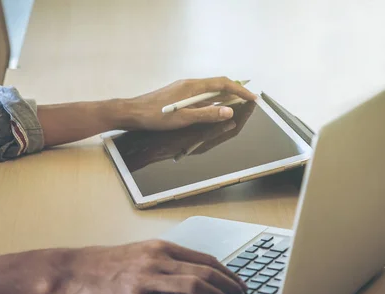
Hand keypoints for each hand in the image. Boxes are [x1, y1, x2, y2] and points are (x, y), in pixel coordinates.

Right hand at [50, 240, 247, 293]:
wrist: (75, 269)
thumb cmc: (106, 263)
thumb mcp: (140, 253)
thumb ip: (166, 260)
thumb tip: (194, 273)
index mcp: (160, 247)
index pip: (205, 259)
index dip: (228, 273)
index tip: (239, 284)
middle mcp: (157, 259)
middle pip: (206, 272)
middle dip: (230, 287)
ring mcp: (146, 279)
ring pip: (194, 286)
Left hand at [123, 77, 256, 130]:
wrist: (132, 113)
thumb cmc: (154, 116)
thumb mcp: (184, 118)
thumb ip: (207, 115)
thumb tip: (228, 112)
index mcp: (193, 87)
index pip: (222, 84)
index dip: (239, 90)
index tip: (251, 97)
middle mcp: (189, 85)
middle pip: (218, 85)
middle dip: (234, 92)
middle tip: (247, 101)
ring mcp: (183, 89)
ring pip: (209, 91)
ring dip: (223, 97)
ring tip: (235, 106)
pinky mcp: (178, 96)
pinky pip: (200, 96)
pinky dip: (211, 101)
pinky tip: (212, 110)